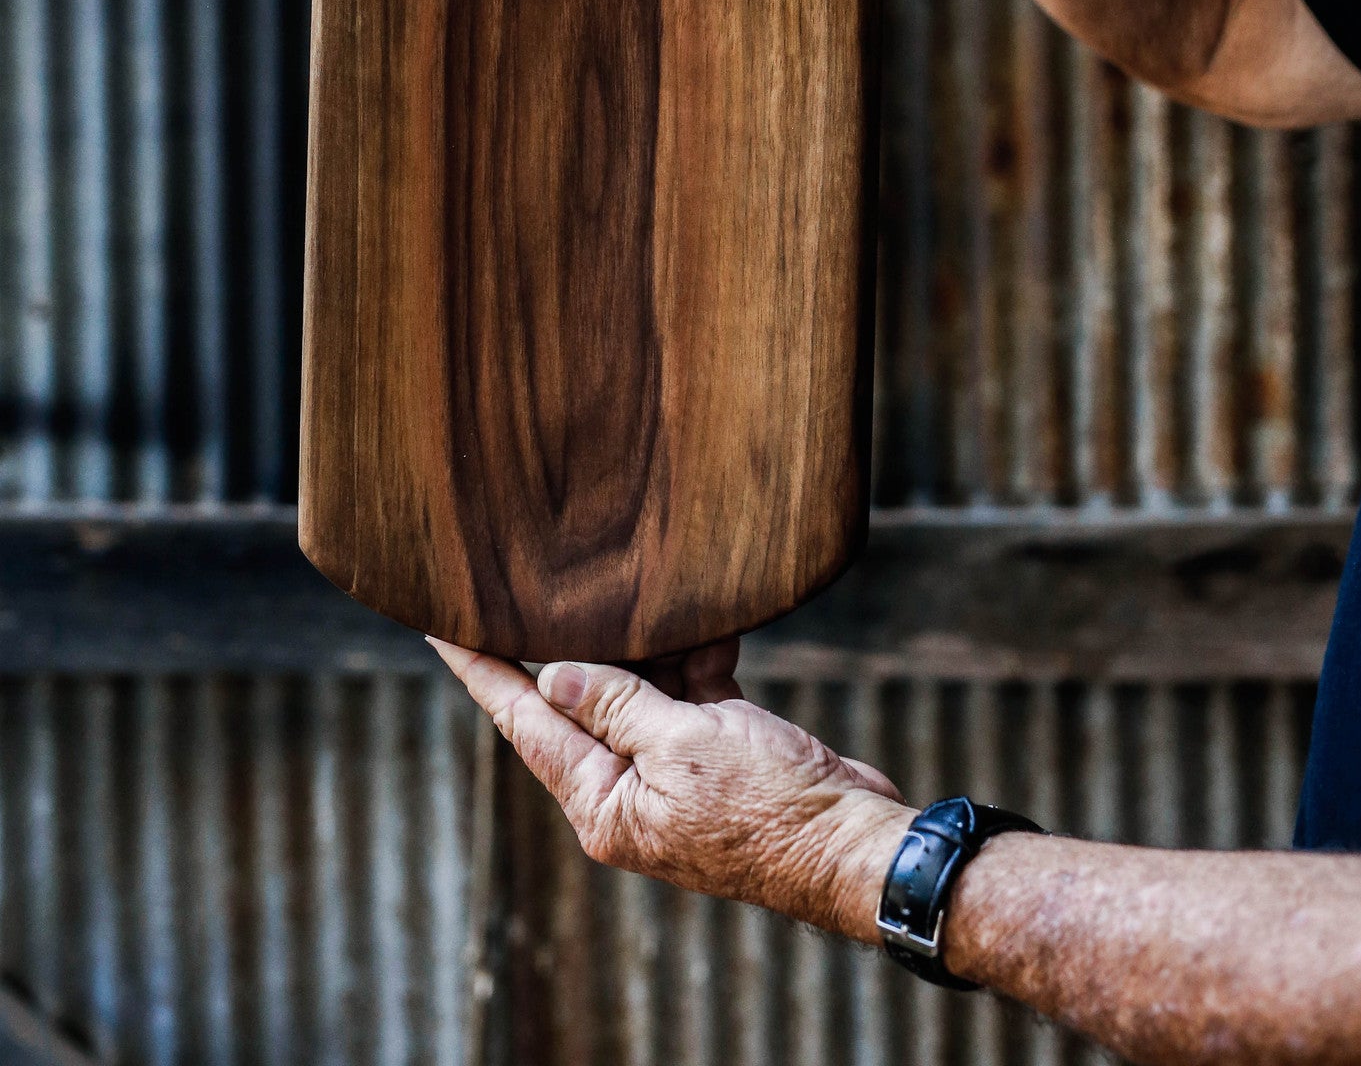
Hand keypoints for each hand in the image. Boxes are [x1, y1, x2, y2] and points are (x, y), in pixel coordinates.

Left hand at [429, 639, 909, 940]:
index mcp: (602, 802)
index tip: (442, 626)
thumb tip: (553, 674)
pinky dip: (697, 666)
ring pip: (637, 692)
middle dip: (579, 644)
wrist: (852, 843)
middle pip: (579, 701)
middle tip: (553, 582)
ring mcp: (668, 776)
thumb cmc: (771, 805)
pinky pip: (685, 700)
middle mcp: (625, 792)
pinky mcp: (711, 758)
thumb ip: (615, 704)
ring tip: (663, 605)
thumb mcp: (683, 742)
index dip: (481, 669)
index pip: (524, 721)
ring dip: (654, 649)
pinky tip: (715, 632)